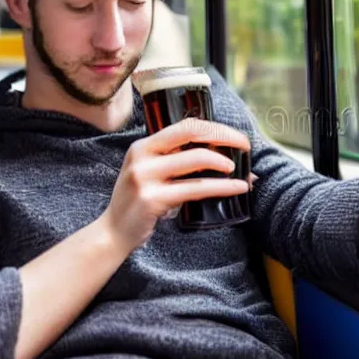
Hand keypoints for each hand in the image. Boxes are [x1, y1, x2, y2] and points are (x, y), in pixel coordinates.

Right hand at [101, 118, 250, 253]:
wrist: (113, 233)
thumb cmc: (139, 202)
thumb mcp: (150, 174)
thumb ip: (175, 162)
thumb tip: (223, 158)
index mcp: (144, 145)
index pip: (185, 125)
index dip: (214, 128)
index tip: (235, 136)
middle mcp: (142, 155)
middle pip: (191, 133)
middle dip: (224, 136)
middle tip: (245, 146)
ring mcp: (145, 176)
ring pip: (196, 160)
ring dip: (224, 162)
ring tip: (238, 171)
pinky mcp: (152, 199)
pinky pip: (195, 188)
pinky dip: (222, 187)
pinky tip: (237, 188)